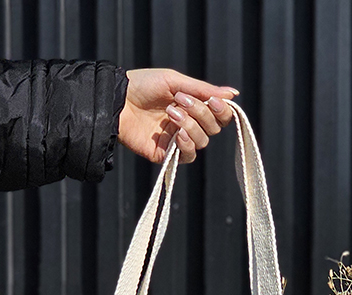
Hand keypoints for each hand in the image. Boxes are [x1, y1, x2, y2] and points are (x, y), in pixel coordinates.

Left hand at [119, 68, 236, 164]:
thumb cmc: (143, 85)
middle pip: (213, 128)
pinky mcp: (166, 154)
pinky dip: (187, 145)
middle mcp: (188, 124)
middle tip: (181, 101)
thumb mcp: (175, 81)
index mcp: (193, 106)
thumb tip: (234, 94)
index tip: (214, 101)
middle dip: (201, 113)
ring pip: (202, 141)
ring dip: (190, 125)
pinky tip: (177, 134)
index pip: (219, 115)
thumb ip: (204, 90)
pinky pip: (188, 156)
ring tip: (170, 113)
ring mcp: (177, 140)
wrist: (117, 100)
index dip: (222, 110)